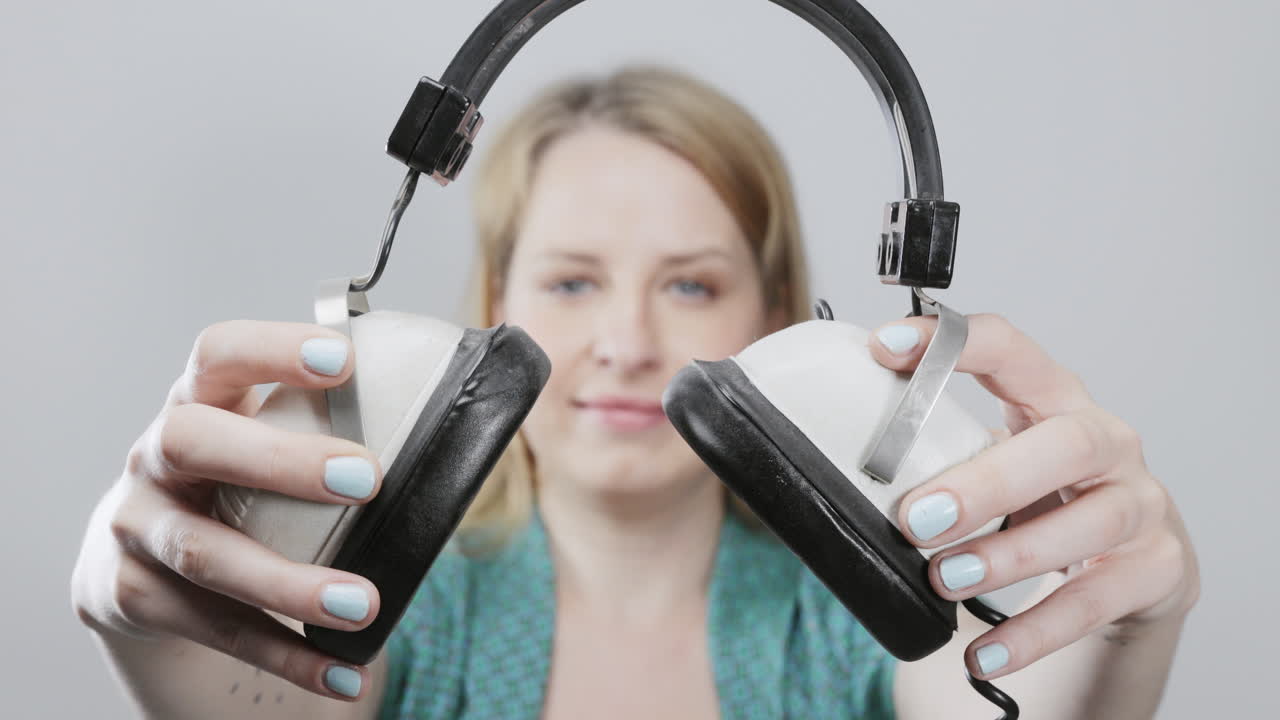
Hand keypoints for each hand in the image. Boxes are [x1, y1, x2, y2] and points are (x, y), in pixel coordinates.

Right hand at [70, 320, 384, 699]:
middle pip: (192, 440)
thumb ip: (337, 425)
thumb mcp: (265, 439)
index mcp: (198, 399)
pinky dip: (285, 655)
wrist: (139, 556)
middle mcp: (154, 456)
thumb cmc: (239, 482)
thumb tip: (473, 415)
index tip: (343, 359)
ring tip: (364, 604)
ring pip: (204, 552)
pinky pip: (214, 630)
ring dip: (288, 582)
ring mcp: (138, 527)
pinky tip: (343, 674)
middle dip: (280, 460)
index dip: (273, 349)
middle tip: (370, 480)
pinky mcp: (136, 596)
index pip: (218, 352)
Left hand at [868, 313, 1200, 680]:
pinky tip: (984, 654)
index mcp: (1055, 397)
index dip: (950, 342)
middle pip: (1064, 444)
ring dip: (1008, 556)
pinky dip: (1035, 632)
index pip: (1009, 348)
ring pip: (1088, 524)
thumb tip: (826, 468)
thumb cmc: (1039, 498)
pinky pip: (1094, 602)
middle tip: (916, 519)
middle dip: (986, 482)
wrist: (1130, 564)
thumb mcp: (995, 460)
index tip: (883, 348)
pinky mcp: (1155, 569)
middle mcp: (1108, 441)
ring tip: (943, 580)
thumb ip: (938, 452)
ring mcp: (1141, 504)